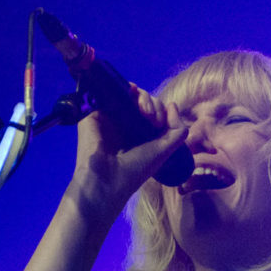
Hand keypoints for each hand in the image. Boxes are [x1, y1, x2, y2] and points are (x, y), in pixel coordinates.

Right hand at [69, 85, 187, 217]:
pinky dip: (125, 91)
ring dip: (143, 97)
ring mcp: (109, 117)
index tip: (160, 124)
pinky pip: (111, 92)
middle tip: (153, 120)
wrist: (108, 180)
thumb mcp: (164, 150)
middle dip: (154, 105)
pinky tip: (132, 97)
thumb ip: (176, 130)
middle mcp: (123, 124)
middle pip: (143, 101)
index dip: (161, 111)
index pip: (153, 112)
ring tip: (145, 112)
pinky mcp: (95, 112)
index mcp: (139, 134)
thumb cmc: (136, 169)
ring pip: (129, 94)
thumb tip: (172, 105)